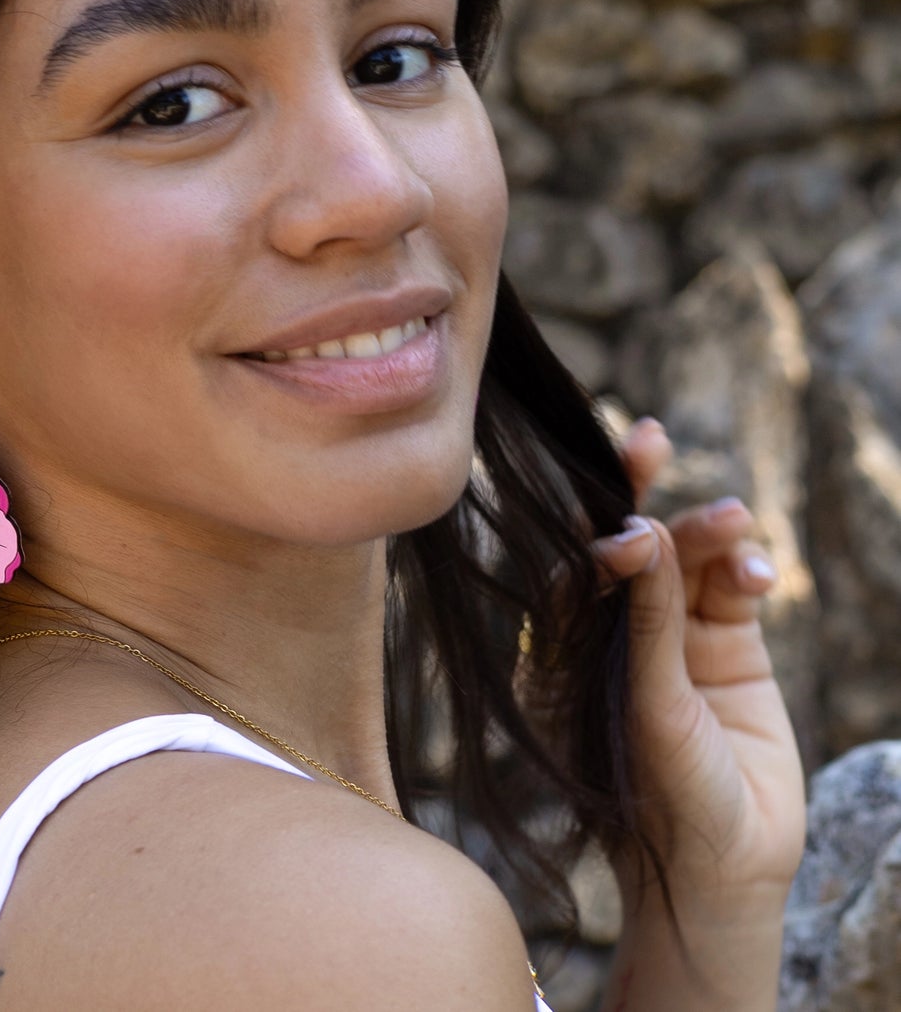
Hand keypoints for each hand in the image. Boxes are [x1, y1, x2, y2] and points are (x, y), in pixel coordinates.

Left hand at [590, 417, 806, 918]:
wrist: (719, 879)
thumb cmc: (654, 804)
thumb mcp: (645, 708)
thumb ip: (648, 624)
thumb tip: (642, 533)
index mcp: (562, 646)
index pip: (571, 562)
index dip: (588, 515)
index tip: (612, 489)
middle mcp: (613, 634)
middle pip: (627, 548)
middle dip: (637, 492)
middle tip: (649, 441)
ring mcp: (673, 640)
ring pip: (687, 563)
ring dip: (707, 533)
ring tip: (733, 522)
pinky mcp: (730, 652)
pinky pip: (732, 592)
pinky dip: (745, 572)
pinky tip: (757, 574)